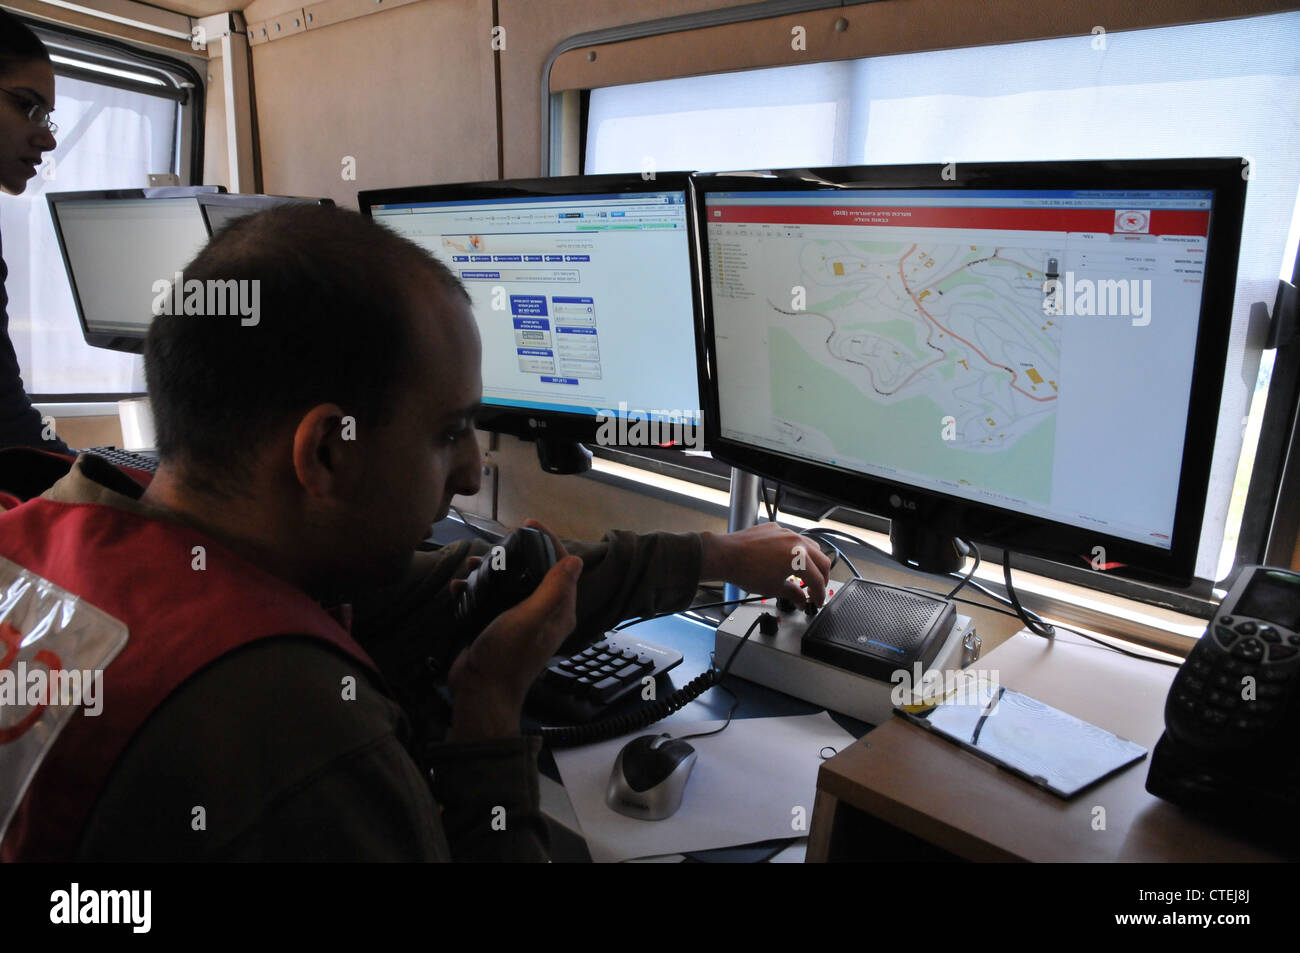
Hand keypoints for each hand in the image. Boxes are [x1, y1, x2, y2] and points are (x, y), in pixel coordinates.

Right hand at [446, 520, 581, 740]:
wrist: (479, 692)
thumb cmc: (507, 655)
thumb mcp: (531, 618)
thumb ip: (554, 589)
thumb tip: (576, 559)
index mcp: (559, 612)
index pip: (561, 567)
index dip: (548, 542)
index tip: (527, 525)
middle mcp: (543, 614)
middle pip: (534, 571)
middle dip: (515, 554)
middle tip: (496, 544)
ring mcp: (519, 621)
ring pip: (509, 583)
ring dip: (490, 570)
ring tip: (471, 566)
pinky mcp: (496, 626)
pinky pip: (489, 599)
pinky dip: (474, 589)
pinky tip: (458, 587)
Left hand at [699, 523, 832, 607]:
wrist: (725, 555)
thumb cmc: (746, 570)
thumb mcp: (774, 588)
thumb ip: (793, 595)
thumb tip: (801, 601)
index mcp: (800, 558)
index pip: (818, 579)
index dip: (820, 594)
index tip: (817, 601)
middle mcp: (796, 542)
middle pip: (822, 561)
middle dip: (822, 578)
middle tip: (817, 590)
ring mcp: (786, 533)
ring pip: (810, 546)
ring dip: (812, 562)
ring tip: (806, 575)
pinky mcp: (775, 529)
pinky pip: (793, 539)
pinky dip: (796, 551)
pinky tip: (788, 560)